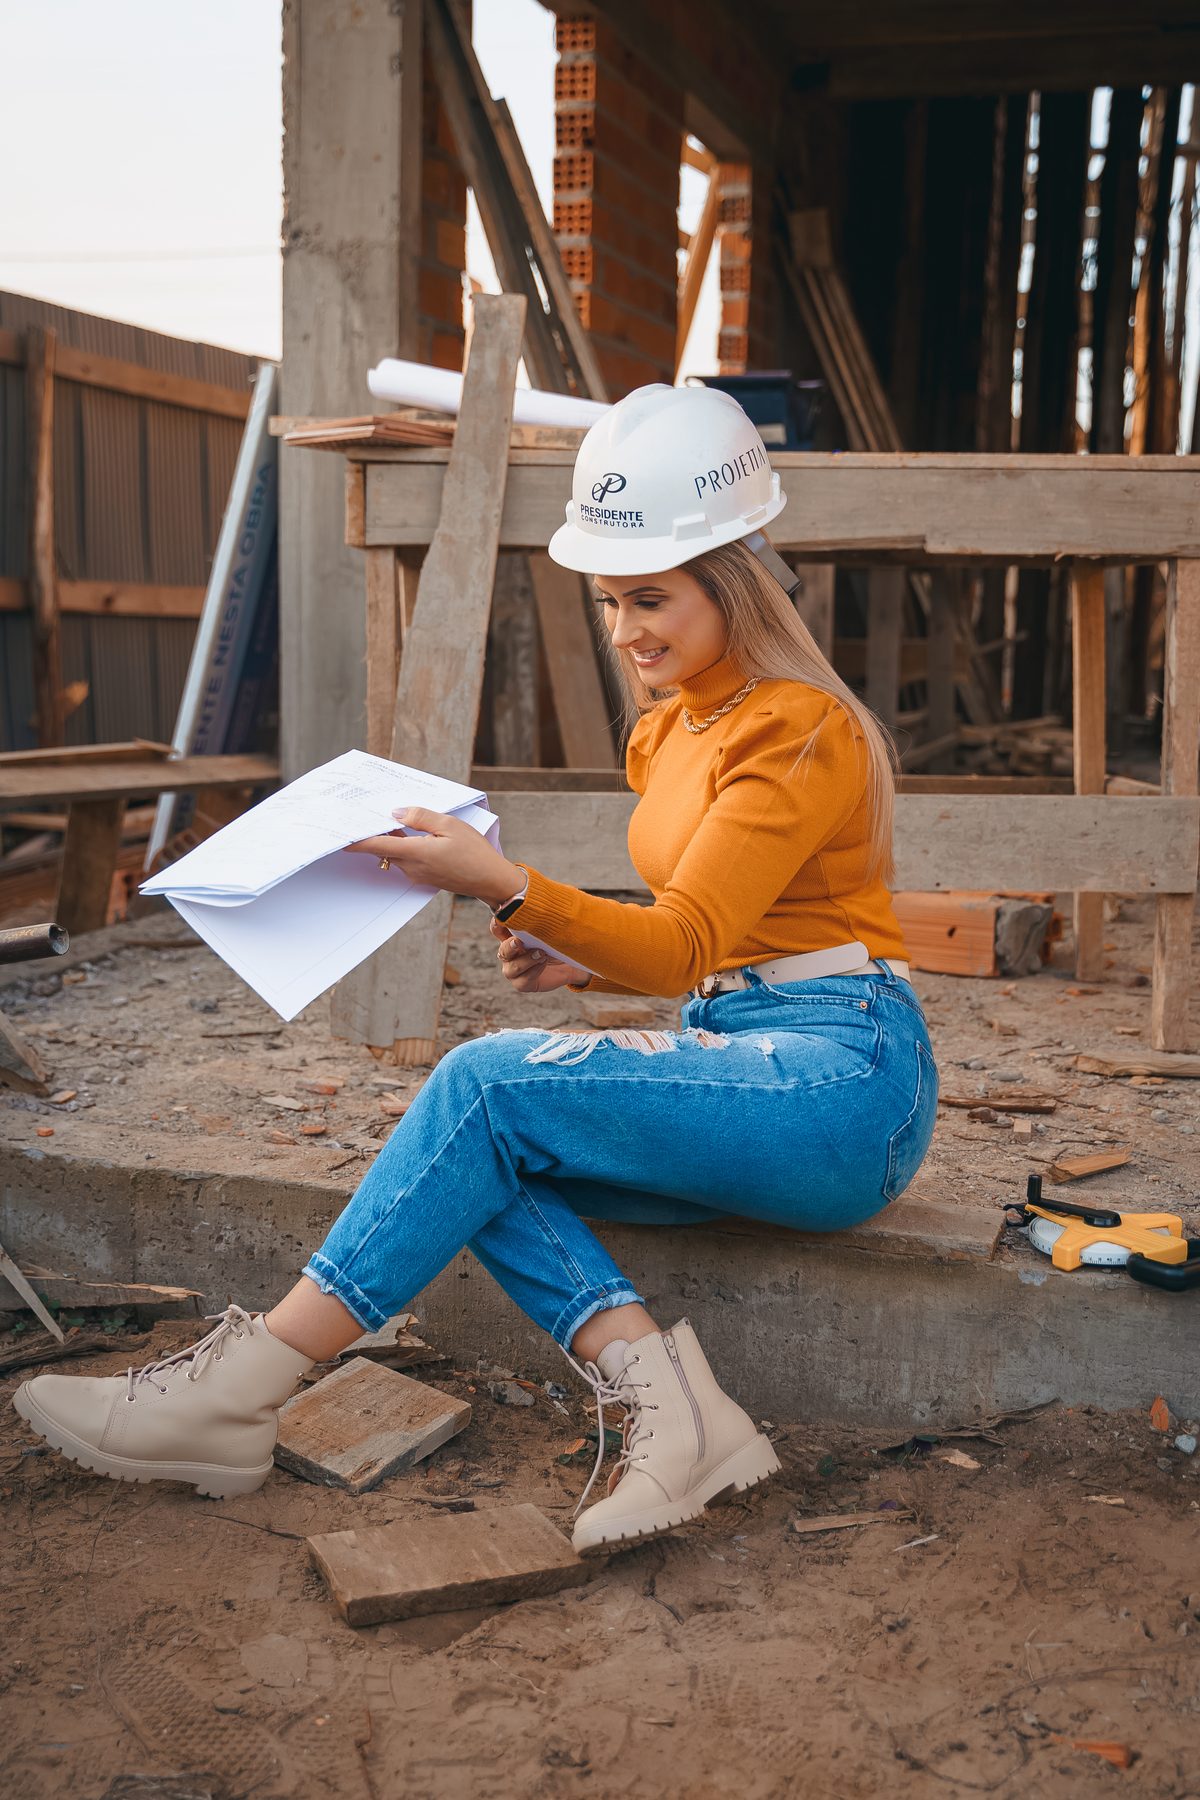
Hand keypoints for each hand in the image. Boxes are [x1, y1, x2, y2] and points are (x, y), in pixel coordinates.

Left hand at [346, 807, 523, 905]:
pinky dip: (403, 846)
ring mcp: (417, 874)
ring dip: (391, 839)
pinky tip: (410, 833)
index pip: (378, 845)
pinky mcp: (424, 877)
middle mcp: (412, 867)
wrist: (491, 881)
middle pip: (384, 848)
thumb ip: (420, 817)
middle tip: (365, 816)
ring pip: (395, 854)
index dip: (357, 840)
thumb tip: (396, 813)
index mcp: (417, 853)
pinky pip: (406, 859)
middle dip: (373, 834)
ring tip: (391, 819)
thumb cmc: (475, 853)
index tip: (340, 835)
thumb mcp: (450, 825)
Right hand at [489, 915, 578, 992]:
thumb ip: (538, 923)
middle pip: (503, 951)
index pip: (498, 930)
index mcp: (510, 939)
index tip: (500, 919)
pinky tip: (543, 962)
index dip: (496, 925)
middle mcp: (509, 955)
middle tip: (518, 941)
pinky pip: (523, 980)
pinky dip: (534, 970)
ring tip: (541, 953)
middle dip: (509, 946)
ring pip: (512, 968)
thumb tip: (541, 908)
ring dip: (526, 960)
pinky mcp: (522, 984)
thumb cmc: (553, 944)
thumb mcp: (547, 932)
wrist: (568, 963)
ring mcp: (514, 971)